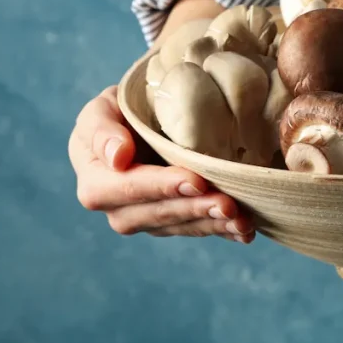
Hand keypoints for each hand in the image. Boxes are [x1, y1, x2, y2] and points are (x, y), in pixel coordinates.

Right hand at [70, 86, 254, 241]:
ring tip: (242, 220)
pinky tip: (245, 232)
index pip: (127, 189)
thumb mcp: (101, 110)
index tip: (196, 181)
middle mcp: (119, 210)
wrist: (138, 125)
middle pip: (159, 214)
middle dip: (196, 210)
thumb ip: (102, 131)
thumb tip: (118, 157)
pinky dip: (224, 232)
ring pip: (181, 227)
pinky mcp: (173, 223)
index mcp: (96, 183)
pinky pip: (197, 230)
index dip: (162, 187)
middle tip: (229, 205)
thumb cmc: (117, 113)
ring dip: (214, 225)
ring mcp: (148, 221)